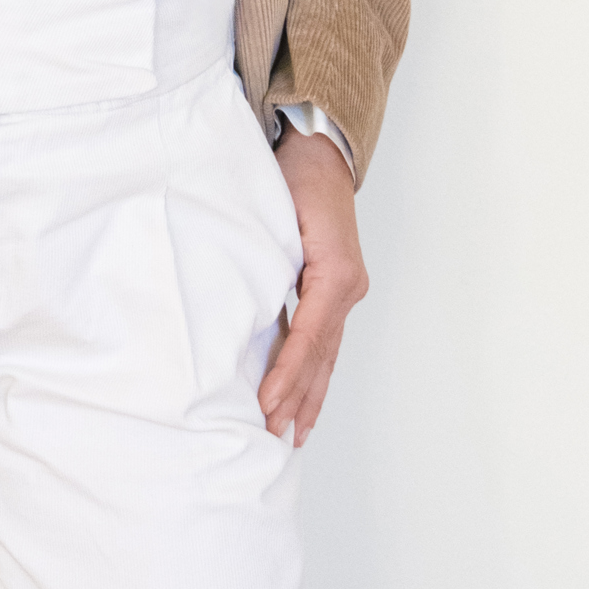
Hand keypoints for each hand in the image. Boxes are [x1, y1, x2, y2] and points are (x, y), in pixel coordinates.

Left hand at [258, 126, 367, 446]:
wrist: (321, 149)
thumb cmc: (297, 175)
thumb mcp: (279, 214)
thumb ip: (265, 262)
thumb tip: (242, 309)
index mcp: (335, 273)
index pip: (307, 337)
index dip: (285, 375)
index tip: (265, 406)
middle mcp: (346, 287)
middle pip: (320, 355)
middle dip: (297, 399)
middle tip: (272, 439)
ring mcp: (345, 289)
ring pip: (326, 354)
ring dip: (308, 394)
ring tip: (293, 435)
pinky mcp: (336, 286)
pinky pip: (324, 339)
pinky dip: (312, 370)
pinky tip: (302, 395)